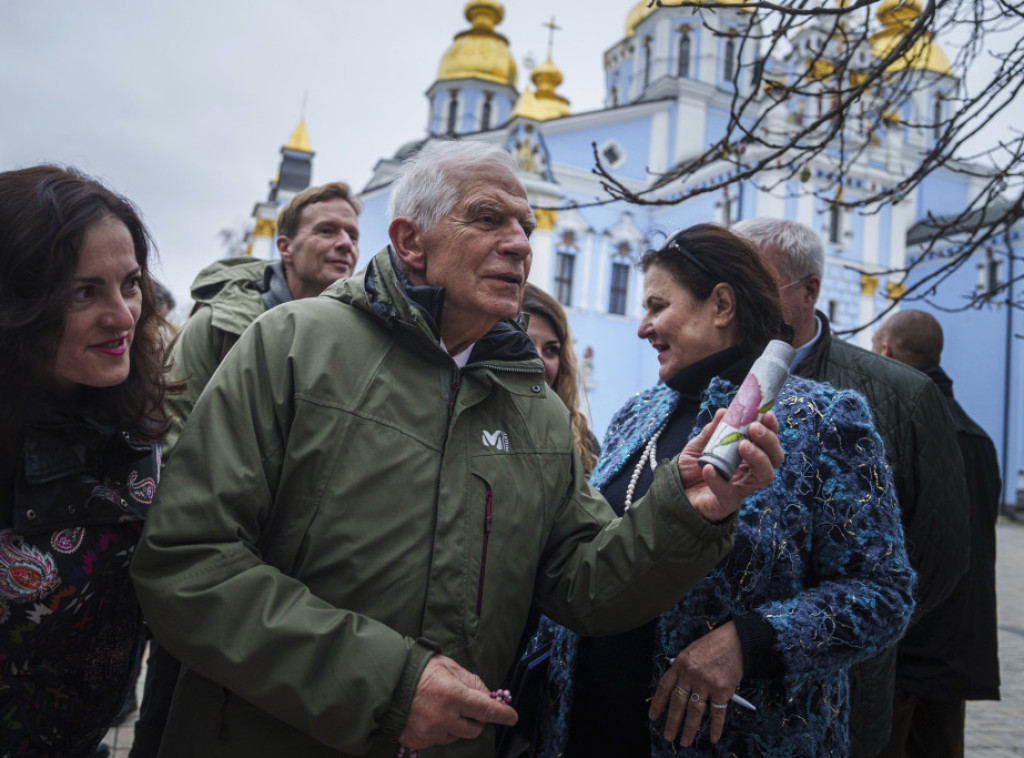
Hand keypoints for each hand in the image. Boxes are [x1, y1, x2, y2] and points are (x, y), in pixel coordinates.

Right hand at [399, 655, 517, 749]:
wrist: (388, 681)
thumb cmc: (420, 670)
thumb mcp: (450, 667)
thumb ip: (472, 682)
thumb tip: (490, 697)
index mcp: (453, 695)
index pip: (486, 710)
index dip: (502, 714)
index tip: (511, 717)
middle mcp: (443, 717)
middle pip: (474, 729)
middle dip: (476, 720)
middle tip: (468, 707)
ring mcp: (430, 732)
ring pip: (456, 736)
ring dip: (456, 725)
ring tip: (442, 708)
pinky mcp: (418, 741)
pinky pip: (438, 740)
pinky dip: (439, 730)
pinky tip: (430, 716)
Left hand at [648, 621, 743, 746]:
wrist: (735, 640)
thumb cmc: (713, 646)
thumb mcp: (690, 653)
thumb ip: (683, 671)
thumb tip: (677, 692)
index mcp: (679, 664)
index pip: (664, 687)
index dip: (658, 704)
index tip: (654, 717)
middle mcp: (690, 674)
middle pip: (677, 702)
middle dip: (672, 722)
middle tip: (668, 736)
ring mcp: (706, 682)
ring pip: (694, 711)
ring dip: (689, 728)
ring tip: (685, 741)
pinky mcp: (722, 689)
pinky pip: (717, 712)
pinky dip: (716, 727)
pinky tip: (713, 737)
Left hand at [677, 409, 781, 520]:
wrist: (677, 492)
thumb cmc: (693, 468)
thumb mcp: (700, 445)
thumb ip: (712, 431)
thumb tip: (724, 412)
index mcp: (747, 455)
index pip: (768, 441)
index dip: (772, 428)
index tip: (767, 413)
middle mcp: (750, 471)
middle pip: (774, 458)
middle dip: (769, 441)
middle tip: (754, 428)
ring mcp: (741, 488)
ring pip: (765, 475)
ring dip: (758, 457)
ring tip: (743, 445)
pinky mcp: (727, 502)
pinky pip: (728, 491)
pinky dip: (718, 479)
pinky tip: (708, 468)